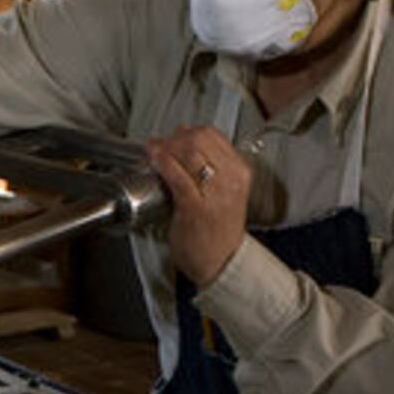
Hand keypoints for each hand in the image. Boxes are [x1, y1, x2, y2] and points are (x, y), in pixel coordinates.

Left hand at [146, 125, 250, 287]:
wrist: (221, 262)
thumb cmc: (217, 228)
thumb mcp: (223, 189)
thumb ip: (209, 163)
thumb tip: (183, 131)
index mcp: (240, 172)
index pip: (213, 135)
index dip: (187, 131)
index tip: (173, 136)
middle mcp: (232, 179)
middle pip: (200, 139)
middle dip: (174, 137)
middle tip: (159, 145)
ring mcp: (215, 193)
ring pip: (189, 152)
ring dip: (165, 147)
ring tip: (153, 151)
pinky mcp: (196, 207)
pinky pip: (177, 175)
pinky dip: (162, 162)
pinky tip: (153, 160)